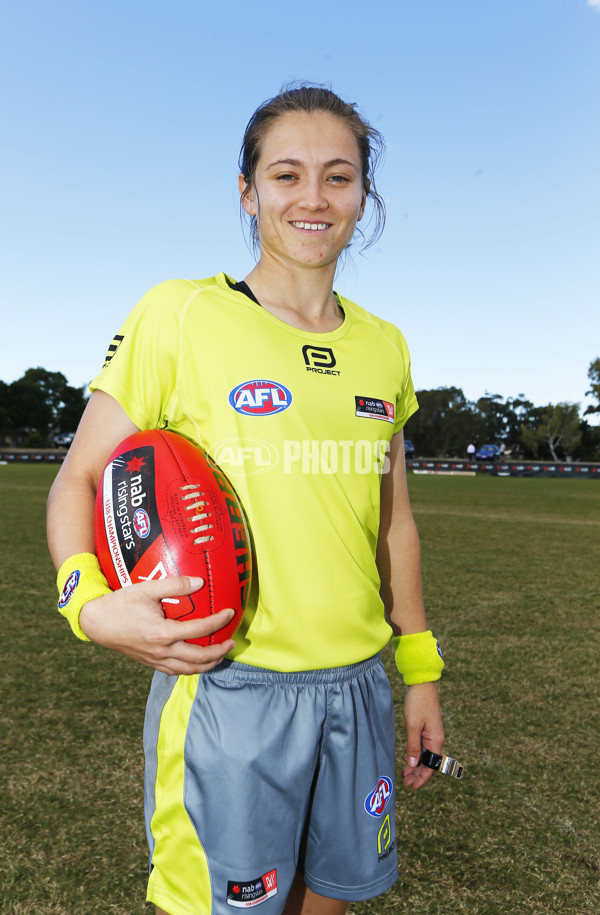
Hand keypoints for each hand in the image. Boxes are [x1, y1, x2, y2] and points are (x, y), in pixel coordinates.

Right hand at [79, 575, 236, 674]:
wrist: (96, 622)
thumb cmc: (120, 603)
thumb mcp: (147, 589)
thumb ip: (174, 585)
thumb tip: (199, 582)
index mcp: (163, 633)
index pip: (200, 630)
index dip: (218, 622)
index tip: (230, 613)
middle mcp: (161, 651)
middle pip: (199, 658)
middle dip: (219, 652)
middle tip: (232, 642)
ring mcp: (155, 660)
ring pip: (188, 670)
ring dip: (207, 664)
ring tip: (220, 656)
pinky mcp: (149, 663)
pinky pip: (175, 671)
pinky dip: (190, 668)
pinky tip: (196, 661)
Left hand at [401, 681, 444, 789]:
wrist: (421, 683)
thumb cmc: (418, 703)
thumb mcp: (413, 725)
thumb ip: (413, 746)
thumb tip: (413, 764)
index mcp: (436, 740)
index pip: (431, 766)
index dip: (422, 778)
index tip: (412, 786)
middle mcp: (436, 739)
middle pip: (428, 762)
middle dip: (417, 774)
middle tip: (405, 783)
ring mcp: (432, 733)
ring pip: (424, 755)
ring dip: (415, 765)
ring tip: (404, 774)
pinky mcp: (426, 728)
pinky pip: (422, 746)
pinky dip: (415, 754)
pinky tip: (407, 758)